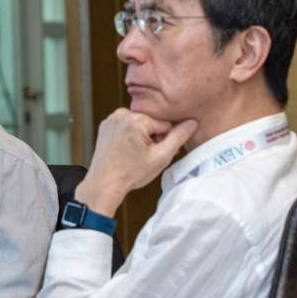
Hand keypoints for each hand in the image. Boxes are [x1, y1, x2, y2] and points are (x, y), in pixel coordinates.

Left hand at [76, 109, 197, 215]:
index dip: (165, 140)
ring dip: (142, 136)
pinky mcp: (106, 125)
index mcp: (135, 119)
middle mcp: (121, 114)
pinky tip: (127, 151)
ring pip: (139, 123)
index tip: (157, 153)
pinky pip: (126, 126)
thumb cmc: (130, 174)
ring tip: (135, 154)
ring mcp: (111, 118)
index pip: (165, 123)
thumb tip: (192, 122)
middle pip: (151, 122)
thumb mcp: (161, 157)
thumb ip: (179, 137)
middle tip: (146, 156)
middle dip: (153, 137)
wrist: (104, 184)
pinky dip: (130, 136)